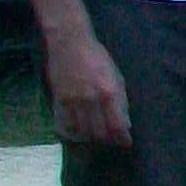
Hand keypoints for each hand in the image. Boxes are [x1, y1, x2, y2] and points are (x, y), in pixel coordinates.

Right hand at [46, 29, 132, 146]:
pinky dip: (72, 132)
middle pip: (99, 131)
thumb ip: (121, 100)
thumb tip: (125, 124)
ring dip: (89, 137)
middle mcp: (92, 98)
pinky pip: (65, 124)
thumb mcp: (116, 76)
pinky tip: (76, 133)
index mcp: (109, 91)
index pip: (117, 123)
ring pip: (82, 131)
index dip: (122, 137)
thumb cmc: (97, 57)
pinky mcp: (59, 99)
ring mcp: (74, 100)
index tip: (125, 143)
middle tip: (110, 139)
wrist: (70, 43)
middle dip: (107, 139)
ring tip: (94, 136)